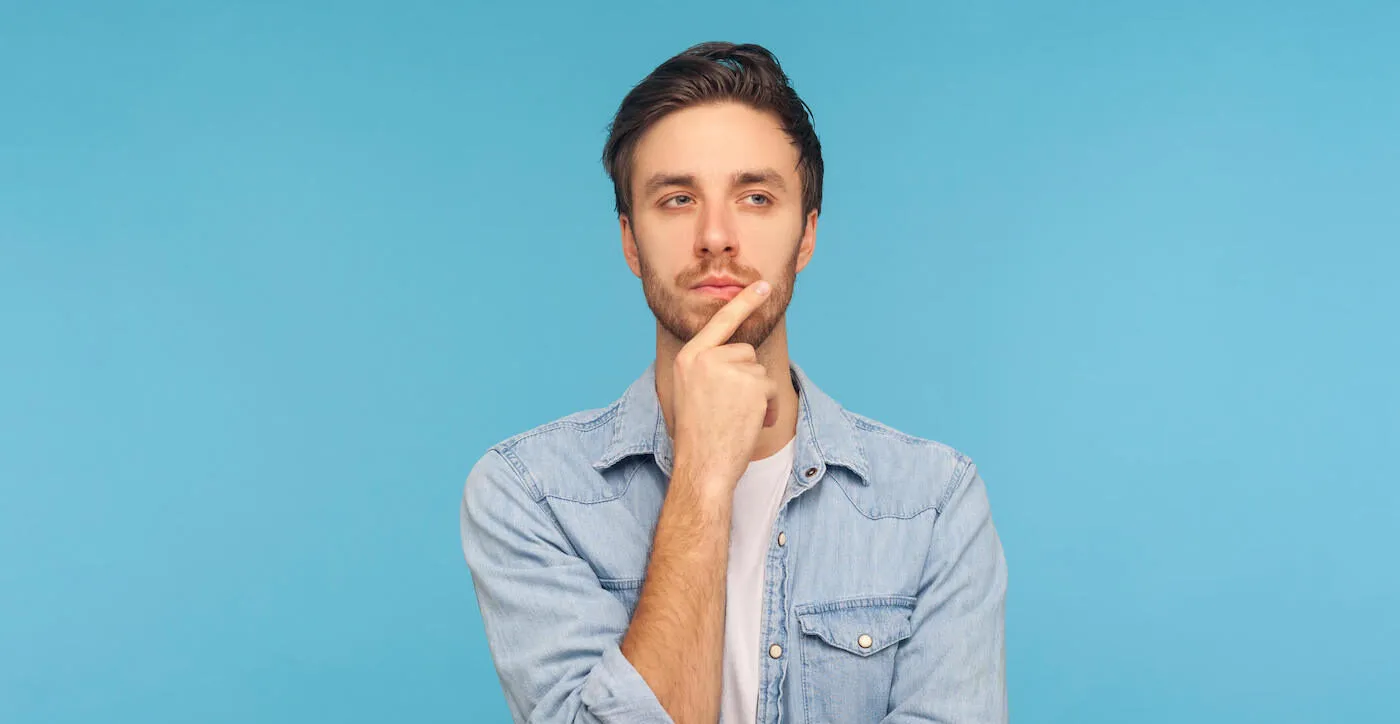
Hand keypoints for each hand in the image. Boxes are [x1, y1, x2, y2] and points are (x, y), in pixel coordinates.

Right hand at [670, 280, 781, 492]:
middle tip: (729, 408)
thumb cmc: (697, 436)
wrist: (702, 465)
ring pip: (758, 371)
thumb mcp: (691, 392)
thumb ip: (708, 367)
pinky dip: (767, 407)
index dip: (744, 302)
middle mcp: (707, 357)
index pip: (720, 321)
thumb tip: (739, 354)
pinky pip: (770, 387)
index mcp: (689, 357)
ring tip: (736, 418)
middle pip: (744, 352)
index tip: (763, 285)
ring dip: (757, 395)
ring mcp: (729, 369)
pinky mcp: (751, 384)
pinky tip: (750, 423)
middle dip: (746, 378)